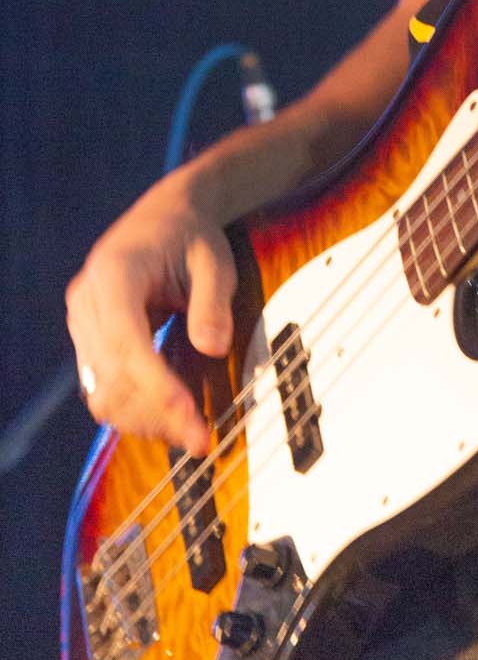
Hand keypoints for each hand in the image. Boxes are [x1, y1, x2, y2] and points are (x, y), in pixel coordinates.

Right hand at [66, 168, 237, 454]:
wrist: (165, 218)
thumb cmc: (191, 237)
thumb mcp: (213, 261)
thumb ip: (212, 302)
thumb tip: (213, 348)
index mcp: (113, 275)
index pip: (125, 341)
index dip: (155, 385)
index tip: (188, 415)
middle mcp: (86, 303)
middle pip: (112, 376)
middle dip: (156, 414)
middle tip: (203, 441)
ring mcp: (82, 326)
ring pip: (102, 392)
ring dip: (144, 421)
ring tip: (191, 434)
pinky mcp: (89, 344)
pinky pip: (103, 389)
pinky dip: (134, 411)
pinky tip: (169, 419)